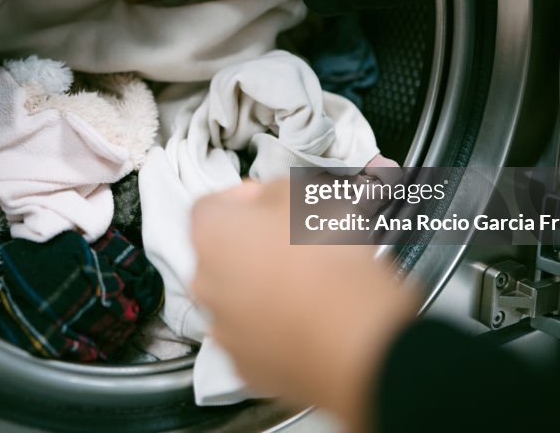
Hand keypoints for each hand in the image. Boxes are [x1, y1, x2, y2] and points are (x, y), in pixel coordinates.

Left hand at [191, 179, 418, 430]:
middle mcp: (205, 285)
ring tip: (306, 286)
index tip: (270, 200)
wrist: (354, 337)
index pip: (209, 206)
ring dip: (261, 289)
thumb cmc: (326, 257)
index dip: (241, 198)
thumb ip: (273, 191)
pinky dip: (274, 330)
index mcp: (211, 236)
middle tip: (292, 243)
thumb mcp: (305, 196)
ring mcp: (223, 331)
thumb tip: (266, 199)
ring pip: (236, 300)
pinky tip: (308, 322)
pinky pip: (255, 338)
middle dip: (250, 246)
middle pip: (220, 257)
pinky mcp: (247, 368)